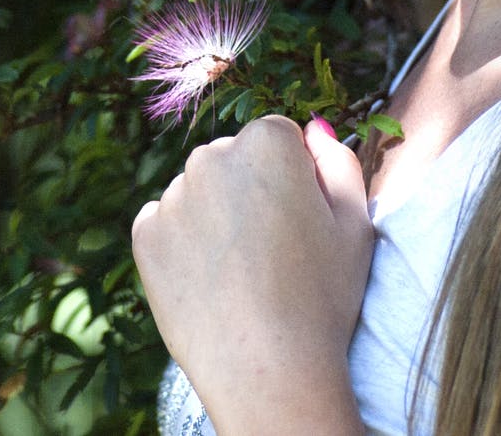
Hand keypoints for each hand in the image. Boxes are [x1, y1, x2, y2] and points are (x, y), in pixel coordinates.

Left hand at [131, 115, 373, 434]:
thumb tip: (315, 131)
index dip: (295, 178)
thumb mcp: (355, 225)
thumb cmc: (322, 298)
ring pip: (198, 192)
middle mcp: (211, 156)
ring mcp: (173, 195)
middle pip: (233, 160)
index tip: (301, 220)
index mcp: (267, 143)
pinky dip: (184, 243)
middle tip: (272, 252)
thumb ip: (339, 164)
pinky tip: (211, 281)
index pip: (279, 137)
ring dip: (215, 215)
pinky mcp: (145, 233)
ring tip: (242, 274)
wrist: (267, 370)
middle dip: (250, 189)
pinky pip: (167, 223)